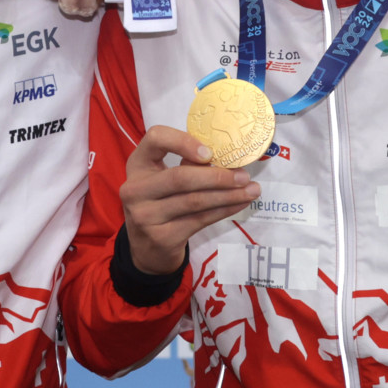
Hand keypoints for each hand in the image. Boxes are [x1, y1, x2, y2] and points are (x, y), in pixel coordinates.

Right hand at [121, 126, 259, 275]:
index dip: (183, 142)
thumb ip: (184, 166)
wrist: (146, 248)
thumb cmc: (160, 203)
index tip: (210, 153)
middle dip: (217, 176)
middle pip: (180, 178)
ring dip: (228, 195)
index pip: (155, 139)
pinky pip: (200, 220)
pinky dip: (223, 210)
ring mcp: (146, 215)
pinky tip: (239, 204)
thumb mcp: (161, 179)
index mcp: (137, 164)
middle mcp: (135, 189)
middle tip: (244, 175)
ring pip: (194, 201)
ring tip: (251, 190)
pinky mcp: (162, 237)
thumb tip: (227, 162)